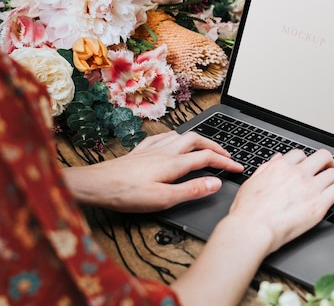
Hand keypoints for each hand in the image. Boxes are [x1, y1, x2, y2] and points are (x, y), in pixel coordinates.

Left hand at [63, 131, 242, 211]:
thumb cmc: (126, 194)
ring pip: (181, 135)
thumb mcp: (163, 199)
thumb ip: (192, 190)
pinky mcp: (139, 151)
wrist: (95, 185)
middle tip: (225, 155)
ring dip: (197, 139)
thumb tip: (216, 182)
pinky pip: (163, 138)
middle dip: (215, 146)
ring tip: (204, 146)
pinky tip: (172, 142)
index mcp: (174, 163)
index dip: (226, 162)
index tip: (238, 168)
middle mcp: (165, 152)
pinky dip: (175, 138)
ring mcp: (151, 149)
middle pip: (197, 140)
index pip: (207, 158)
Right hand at [228, 149, 333, 252]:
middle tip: (329, 168)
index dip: (306, 160)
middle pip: (321, 157)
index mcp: (281, 167)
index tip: (310, 165)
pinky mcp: (320, 202)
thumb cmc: (248, 212)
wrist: (253, 228)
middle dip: (327, 162)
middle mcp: (298, 173)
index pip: (299, 155)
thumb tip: (277, 159)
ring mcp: (310, 187)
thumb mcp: (252, 183)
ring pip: (333, 172)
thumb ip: (267, 168)